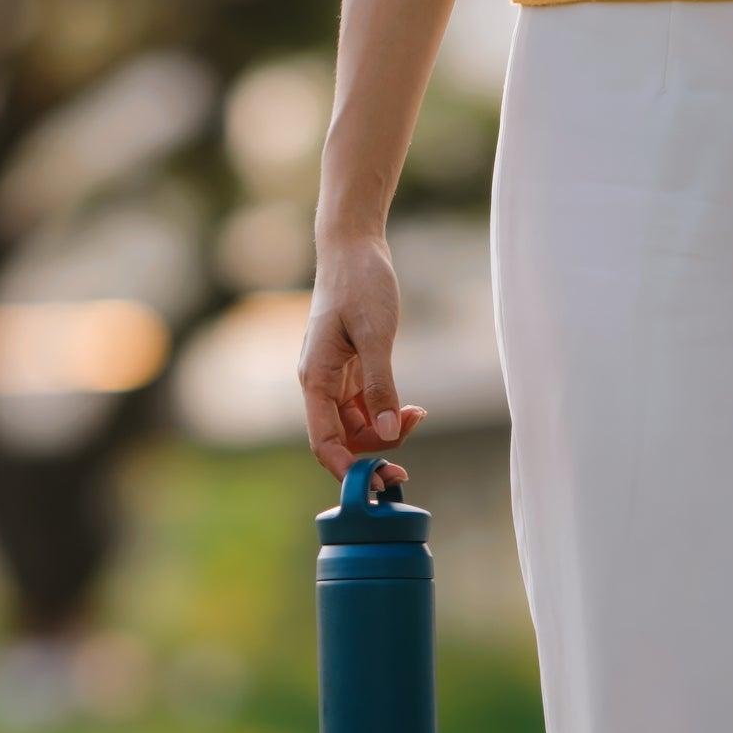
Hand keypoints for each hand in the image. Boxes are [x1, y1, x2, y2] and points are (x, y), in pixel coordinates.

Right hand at [297, 230, 425, 483]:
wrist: (353, 249)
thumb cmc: (359, 284)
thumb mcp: (376, 334)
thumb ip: (380, 386)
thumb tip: (384, 433)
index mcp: (315, 379)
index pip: (323, 442)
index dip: (346, 469)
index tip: (377, 484)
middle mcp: (320, 385)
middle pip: (342, 440)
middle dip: (374, 453)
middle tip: (410, 453)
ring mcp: (334, 380)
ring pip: (356, 427)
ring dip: (385, 433)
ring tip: (417, 415)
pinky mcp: (350, 372)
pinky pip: (365, 409)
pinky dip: (387, 414)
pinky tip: (413, 407)